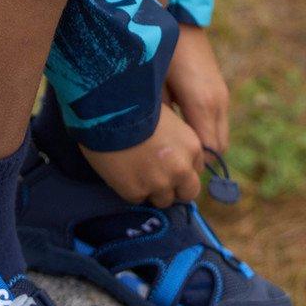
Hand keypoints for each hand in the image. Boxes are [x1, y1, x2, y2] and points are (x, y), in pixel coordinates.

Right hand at [81, 103, 204, 206]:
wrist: (109, 113)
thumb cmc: (137, 104)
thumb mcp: (168, 117)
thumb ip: (177, 140)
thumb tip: (171, 151)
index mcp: (192, 147)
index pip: (196, 169)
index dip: (183, 168)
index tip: (170, 163)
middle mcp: (180, 169)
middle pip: (187, 193)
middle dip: (176, 188)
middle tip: (158, 177)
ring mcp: (158, 184)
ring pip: (163, 200)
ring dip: (153, 190)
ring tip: (136, 173)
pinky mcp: (135, 192)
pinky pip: (137, 199)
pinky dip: (131, 189)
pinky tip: (121, 171)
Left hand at [164, 24, 229, 154]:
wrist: (181, 18)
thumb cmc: (162, 51)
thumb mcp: (153, 86)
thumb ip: (160, 117)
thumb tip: (155, 145)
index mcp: (202, 103)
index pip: (207, 151)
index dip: (190, 165)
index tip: (170, 169)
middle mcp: (218, 103)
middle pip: (219, 148)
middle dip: (198, 160)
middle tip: (173, 164)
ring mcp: (222, 96)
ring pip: (221, 137)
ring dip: (204, 146)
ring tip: (178, 151)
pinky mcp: (221, 91)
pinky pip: (219, 123)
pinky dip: (206, 133)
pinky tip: (184, 131)